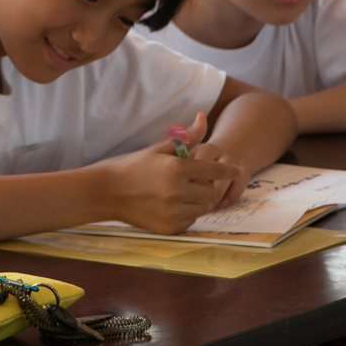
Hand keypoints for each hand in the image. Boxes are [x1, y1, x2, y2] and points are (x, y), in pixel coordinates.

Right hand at [96, 115, 242, 233]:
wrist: (108, 192)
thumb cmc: (135, 167)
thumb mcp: (160, 149)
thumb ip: (186, 137)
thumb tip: (204, 118)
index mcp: (177, 168)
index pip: (214, 169)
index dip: (228, 169)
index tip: (237, 169)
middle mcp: (177, 191)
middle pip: (211, 192)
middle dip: (206, 186)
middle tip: (194, 181)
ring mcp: (172, 211)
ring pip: (202, 208)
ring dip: (198, 201)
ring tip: (182, 193)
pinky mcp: (168, 227)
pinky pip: (190, 221)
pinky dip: (186, 214)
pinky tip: (171, 205)